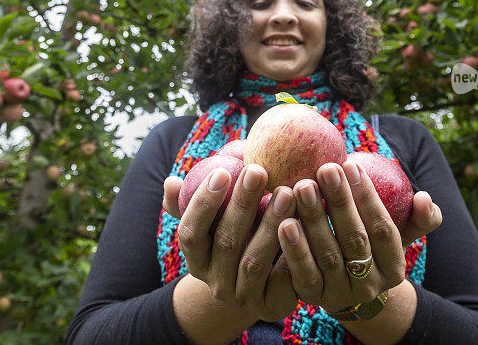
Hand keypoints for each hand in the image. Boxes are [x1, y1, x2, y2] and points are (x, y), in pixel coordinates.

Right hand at [163, 163, 299, 321]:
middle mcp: (215, 282)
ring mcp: (243, 298)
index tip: (223, 171)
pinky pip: (283, 280)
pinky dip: (293, 252)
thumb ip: (197, 199)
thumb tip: (171, 183)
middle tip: (259, 171)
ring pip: (254, 262)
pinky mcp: (272, 306)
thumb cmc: (241, 233)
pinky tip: (305, 224)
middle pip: (225, 243)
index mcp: (197, 259)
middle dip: (242, 204)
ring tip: (287, 192)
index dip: (203, 203)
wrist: (267, 282)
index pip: (190, 233)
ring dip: (270, 225)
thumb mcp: (218, 218)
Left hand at [277, 161, 435, 312]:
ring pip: (328, 255)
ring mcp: (339, 294)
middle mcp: (369, 286)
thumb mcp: (398, 235)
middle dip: (339, 202)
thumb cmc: (370, 247)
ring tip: (302, 187)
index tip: (351, 165)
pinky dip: (294, 248)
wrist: (342, 288)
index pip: (384, 230)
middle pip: (355, 240)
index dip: (368, 197)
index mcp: (394, 269)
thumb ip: (418, 218)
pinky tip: (285, 222)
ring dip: (314, 219)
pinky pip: (302, 273)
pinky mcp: (311, 298)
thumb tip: (424, 198)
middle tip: (325, 169)